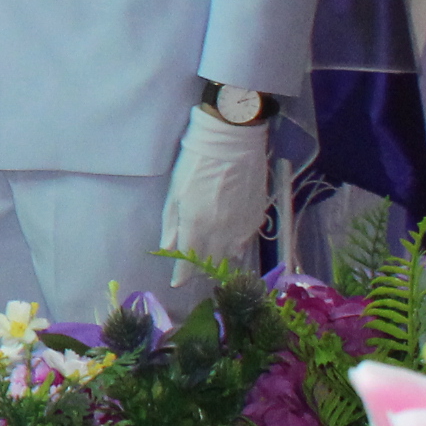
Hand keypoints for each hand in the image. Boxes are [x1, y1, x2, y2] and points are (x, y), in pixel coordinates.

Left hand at [158, 102, 274, 269]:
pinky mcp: (257, 218)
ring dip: (219, 259)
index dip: (182, 275)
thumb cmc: (196, 161)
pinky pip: (245, 242)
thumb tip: (168, 248)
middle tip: (191, 270)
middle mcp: (221, 231)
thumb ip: (171, 222)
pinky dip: (235, 247)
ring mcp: (242, 226)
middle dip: (199, 269)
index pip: (189, 260)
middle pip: (211, 261)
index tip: (176, 283)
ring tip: (210, 259)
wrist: (234, 141)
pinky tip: (229, 244)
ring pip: (230, 255)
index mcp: (197, 224)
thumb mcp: (175, 191)